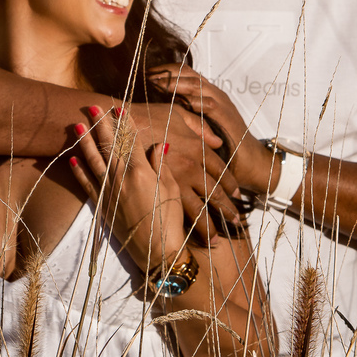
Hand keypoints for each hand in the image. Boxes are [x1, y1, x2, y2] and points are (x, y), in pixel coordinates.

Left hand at [69, 106, 185, 272]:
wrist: (157, 252)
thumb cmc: (170, 220)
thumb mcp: (172, 189)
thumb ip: (162, 165)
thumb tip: (159, 144)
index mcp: (142, 172)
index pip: (131, 141)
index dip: (124, 124)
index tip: (118, 108)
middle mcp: (122, 178)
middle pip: (108, 146)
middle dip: (100, 125)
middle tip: (92, 107)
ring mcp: (110, 192)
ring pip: (93, 161)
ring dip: (84, 142)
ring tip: (77, 125)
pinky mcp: (102, 206)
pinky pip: (87, 185)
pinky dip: (79, 171)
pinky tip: (72, 158)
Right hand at [133, 102, 241, 241]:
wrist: (120, 127)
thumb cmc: (149, 116)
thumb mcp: (177, 114)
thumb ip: (200, 127)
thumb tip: (218, 141)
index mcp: (197, 148)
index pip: (221, 170)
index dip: (230, 184)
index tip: (236, 195)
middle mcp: (191, 167)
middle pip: (215, 193)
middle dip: (227, 210)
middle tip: (235, 222)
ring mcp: (174, 183)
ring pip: (199, 211)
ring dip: (210, 227)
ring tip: (217, 241)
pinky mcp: (158, 194)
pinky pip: (178, 214)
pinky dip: (188, 228)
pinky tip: (193, 238)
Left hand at [148, 63, 269, 195]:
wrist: (251, 161)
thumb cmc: (224, 146)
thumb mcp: (199, 128)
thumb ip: (184, 117)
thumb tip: (158, 113)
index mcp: (207, 94)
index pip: (185, 73)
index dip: (167, 71)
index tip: (148, 73)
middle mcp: (214, 94)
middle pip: (189, 74)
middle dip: (167, 74)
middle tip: (148, 76)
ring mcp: (222, 104)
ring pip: (197, 86)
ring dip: (177, 84)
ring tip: (159, 84)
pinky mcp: (227, 117)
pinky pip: (210, 105)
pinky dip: (195, 102)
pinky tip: (180, 102)